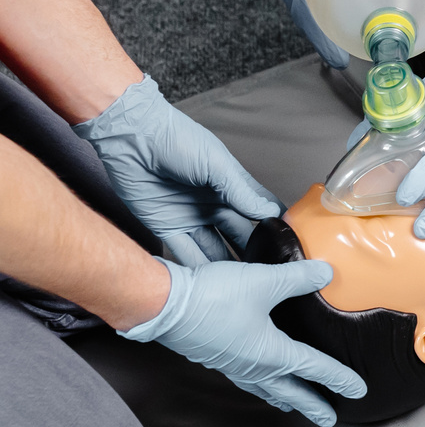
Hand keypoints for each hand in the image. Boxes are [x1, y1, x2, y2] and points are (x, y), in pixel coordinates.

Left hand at [74, 77, 281, 266]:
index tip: (291, 247)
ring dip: (226, 266)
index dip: (274, 227)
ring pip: (213, 248)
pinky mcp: (165, 227)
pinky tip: (211, 283)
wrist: (131, 139)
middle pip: (239, 235)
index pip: (260, 211)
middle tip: (268, 276)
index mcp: (230, 187)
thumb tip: (268, 213)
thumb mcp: (215, 163)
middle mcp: (214, 205)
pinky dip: (197, 267)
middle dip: (253, 253)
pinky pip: (184, 251)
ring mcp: (190, 217)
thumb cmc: (177, 140)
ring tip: (243, 288)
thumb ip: (240, 190)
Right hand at [120, 256, 366, 426]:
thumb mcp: (264, 281)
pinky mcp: (215, 356)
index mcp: (271, 354)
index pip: (314, 368)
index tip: (358, 391)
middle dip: (312, 404)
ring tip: (292, 404)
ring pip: (265, 387)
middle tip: (328, 419)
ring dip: (283, 397)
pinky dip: (259, 384)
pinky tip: (256, 377)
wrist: (163, 305)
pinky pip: (245, 378)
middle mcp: (253, 366)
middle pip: (290, 390)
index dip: (339, 378)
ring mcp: (232, 364)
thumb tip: (327, 271)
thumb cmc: (213, 297)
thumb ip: (299, 277)